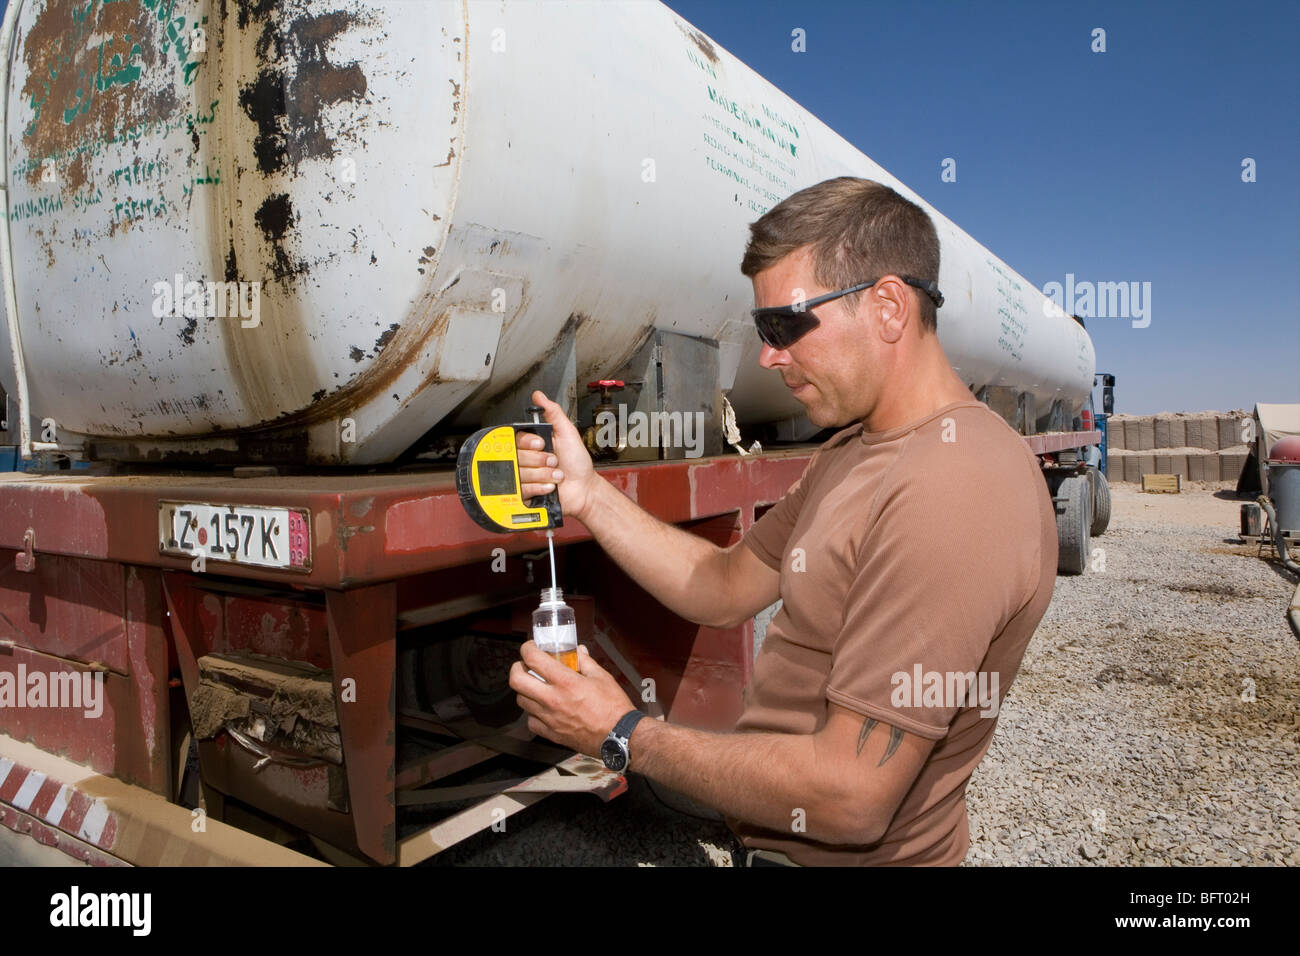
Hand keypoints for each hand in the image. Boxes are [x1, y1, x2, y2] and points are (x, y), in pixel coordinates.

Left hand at [508, 642, 635, 756]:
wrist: (619, 737)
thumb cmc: (613, 707)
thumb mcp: (602, 677)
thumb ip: (585, 662)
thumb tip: (578, 651)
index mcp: (566, 682)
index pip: (533, 659)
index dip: (527, 648)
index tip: (530, 647)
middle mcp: (552, 699)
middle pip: (516, 681)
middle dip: (516, 668)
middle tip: (525, 666)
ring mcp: (549, 718)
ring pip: (521, 700)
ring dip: (525, 690)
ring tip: (535, 686)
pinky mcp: (551, 734)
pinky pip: (531, 721)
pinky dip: (532, 712)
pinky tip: (542, 708)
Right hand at [516, 389, 599, 522]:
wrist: (584, 488)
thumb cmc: (577, 463)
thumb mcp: (567, 433)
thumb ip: (553, 413)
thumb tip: (539, 396)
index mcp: (533, 443)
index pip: (516, 438)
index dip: (529, 443)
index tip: (542, 444)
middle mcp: (526, 459)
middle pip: (516, 456)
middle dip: (540, 460)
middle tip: (554, 461)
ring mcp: (524, 476)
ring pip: (519, 474)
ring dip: (543, 475)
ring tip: (555, 475)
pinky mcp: (525, 492)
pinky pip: (521, 490)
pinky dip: (539, 488)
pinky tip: (549, 486)